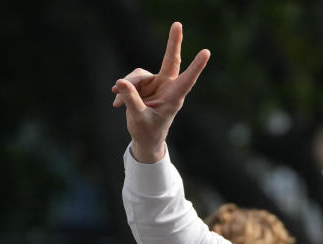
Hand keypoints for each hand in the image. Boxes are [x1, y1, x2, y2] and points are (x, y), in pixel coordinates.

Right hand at [111, 22, 209, 162]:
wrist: (144, 139)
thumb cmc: (147, 131)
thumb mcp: (138, 117)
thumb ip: (131, 100)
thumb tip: (121, 83)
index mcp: (174, 98)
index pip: (187, 79)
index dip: (196, 66)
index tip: (206, 52)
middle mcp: (167, 87)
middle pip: (170, 61)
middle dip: (173, 43)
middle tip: (177, 24)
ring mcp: (156, 85)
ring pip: (138, 75)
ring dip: (127, 86)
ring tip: (118, 100)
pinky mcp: (144, 85)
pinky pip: (130, 81)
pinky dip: (122, 90)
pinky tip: (116, 103)